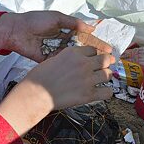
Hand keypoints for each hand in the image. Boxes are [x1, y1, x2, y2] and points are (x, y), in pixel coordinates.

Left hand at [0, 11, 111, 61]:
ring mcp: (58, 54)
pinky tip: (83, 76)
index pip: (86, 40)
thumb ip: (73, 24)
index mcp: (67, 32)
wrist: (17, 32)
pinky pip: (63, 66)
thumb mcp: (57, 18)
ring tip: (100, 72)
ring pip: (75, 61)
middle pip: (83, 52)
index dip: (97, 45)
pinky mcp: (50, 62)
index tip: (109, 50)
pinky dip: (72, 71)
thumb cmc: (36, 21)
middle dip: (96, 58)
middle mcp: (65, 44)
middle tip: (108, 64)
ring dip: (86, 66)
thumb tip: (91, 29)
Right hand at [0, 46, 114, 134]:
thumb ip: (68, 58)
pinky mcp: (88, 94)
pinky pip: (107, 92)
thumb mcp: (54, 59)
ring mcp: (87, 79)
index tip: (94, 60)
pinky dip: (107, 92)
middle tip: (103, 68)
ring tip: (101, 81)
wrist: (35, 94)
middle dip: (106, 63)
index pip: (94, 49)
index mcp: (74, 53)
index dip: (95, 55)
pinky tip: (102, 92)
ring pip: (108, 74)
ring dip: (106, 77)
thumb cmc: (39, 77)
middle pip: (105, 59)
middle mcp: (83, 64)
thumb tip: (77, 61)